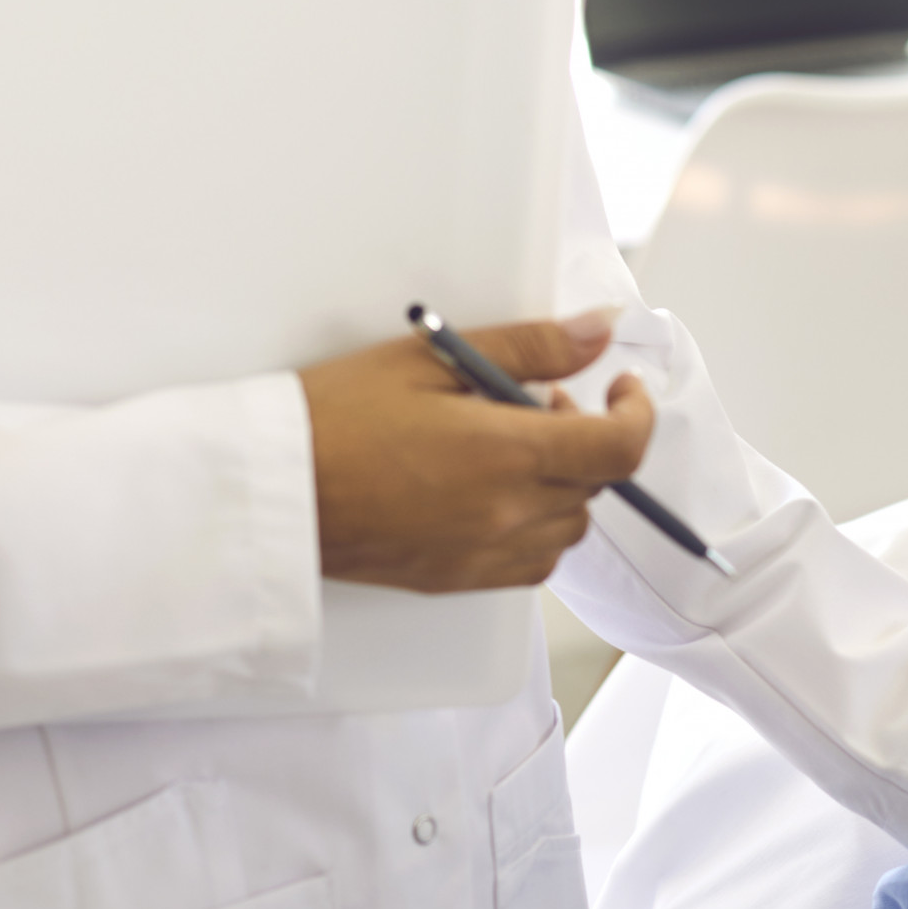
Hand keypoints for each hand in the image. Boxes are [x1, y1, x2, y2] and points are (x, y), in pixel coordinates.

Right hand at [299, 313, 654, 591]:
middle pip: (597, 482)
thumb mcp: (431, 360)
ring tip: (509, 447)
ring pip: (570, 525)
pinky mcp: (459, 579)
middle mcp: (507, 513)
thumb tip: (598, 329)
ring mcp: (485, 554)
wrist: (270, 491)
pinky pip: (533, 562)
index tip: (622, 388)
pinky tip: (494, 495)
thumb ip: (528, 347)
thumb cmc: (332, 419)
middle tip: (539, 400)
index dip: (637, 412)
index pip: (620, 446)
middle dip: (586, 436)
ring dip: (562, 485)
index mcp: (507, 454)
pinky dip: (535, 528)